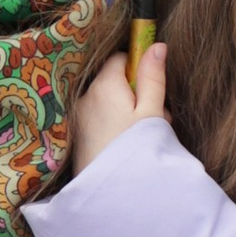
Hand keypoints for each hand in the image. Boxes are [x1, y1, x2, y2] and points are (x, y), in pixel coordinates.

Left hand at [69, 38, 167, 175]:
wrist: (108, 191)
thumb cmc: (134, 150)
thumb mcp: (151, 112)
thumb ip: (153, 77)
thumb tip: (157, 45)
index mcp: (104, 85)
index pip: (120, 59)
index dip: (139, 67)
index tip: (152, 86)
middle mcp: (86, 96)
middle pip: (114, 81)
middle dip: (136, 94)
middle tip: (155, 117)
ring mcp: (79, 116)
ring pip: (108, 102)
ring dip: (126, 112)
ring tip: (142, 135)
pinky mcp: (78, 134)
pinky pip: (98, 119)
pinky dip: (113, 125)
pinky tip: (125, 144)